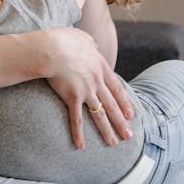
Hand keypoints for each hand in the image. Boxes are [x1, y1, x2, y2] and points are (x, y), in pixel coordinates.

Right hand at [39, 26, 133, 148]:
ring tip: (113, 143)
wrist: (52, 49)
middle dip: (121, 122)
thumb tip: (93, 45)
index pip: (116, 88)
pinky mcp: (72, 98)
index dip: (124, 102)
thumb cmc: (64, 39)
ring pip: (100, 114)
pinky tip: (81, 146)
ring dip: (107, 130)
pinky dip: (78, 134)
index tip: (130, 114)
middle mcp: (97, 81)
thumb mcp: (83, 38)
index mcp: (100, 66)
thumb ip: (90, 43)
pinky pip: (76, 119)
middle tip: (129, 136)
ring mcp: (86, 91)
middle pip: (112, 105)